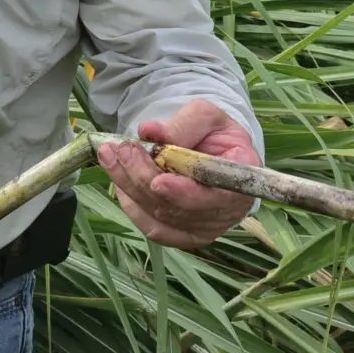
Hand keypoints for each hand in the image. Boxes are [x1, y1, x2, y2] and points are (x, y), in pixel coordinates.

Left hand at [96, 100, 257, 247]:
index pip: (217, 196)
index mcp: (243, 179)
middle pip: (179, 207)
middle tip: (122, 148)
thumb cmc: (213, 134)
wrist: (211, 152)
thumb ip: (182, 124)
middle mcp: (226, 212)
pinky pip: (151, 226)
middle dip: (144, 177)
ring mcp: (204, 228)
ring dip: (129, 185)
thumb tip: (149, 131)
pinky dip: (131, 203)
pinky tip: (119, 176)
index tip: (158, 181)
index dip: (185, 192)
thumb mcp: (205, 117)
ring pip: (159, 215)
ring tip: (110, 155)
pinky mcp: (182, 235)